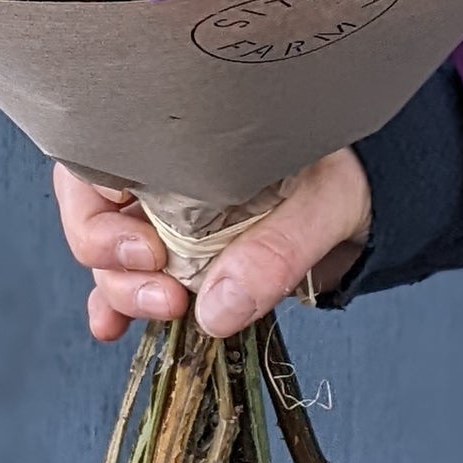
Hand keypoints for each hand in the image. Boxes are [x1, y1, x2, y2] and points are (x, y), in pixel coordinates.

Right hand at [53, 148, 371, 342]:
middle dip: (115, 266)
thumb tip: (216, 310)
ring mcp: (160, 213)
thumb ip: (275, 249)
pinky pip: (129, 279)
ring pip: (109, 254)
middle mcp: (158, 170)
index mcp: (181, 135)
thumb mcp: (321, 200)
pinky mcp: (174, 253)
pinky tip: (112, 327)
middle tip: (166, 294)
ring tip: (166, 311)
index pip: (96, 165)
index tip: (148, 250)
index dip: (99, 216)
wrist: (367, 195)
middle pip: (95, 216)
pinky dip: (115, 305)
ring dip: (121, 291)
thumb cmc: (342, 170)